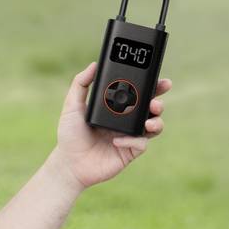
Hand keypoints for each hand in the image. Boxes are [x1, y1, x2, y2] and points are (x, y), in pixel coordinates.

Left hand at [50, 62, 169, 188]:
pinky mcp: (130, 152)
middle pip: (151, 108)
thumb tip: (93, 65)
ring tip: (148, 121)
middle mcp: (127, 120)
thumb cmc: (70, 134)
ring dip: (156, 121)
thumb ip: (81, 84)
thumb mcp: (72, 105)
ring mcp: (131, 136)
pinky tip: (117, 140)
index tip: (158, 79)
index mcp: (117, 107)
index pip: (138, 93)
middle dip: (159, 102)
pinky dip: (133, 140)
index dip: (151, 86)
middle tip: (156, 102)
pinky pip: (141, 143)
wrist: (69, 163)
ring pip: (154, 126)